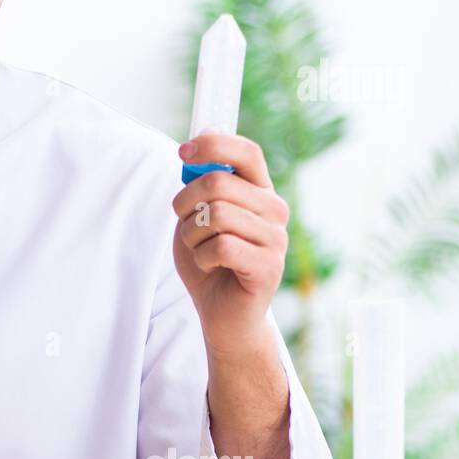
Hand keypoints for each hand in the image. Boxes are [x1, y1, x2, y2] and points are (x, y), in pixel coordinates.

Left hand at [171, 133, 289, 357]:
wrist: (222, 314)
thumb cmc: (208, 261)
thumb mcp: (196, 218)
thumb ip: (199, 188)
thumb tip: (193, 156)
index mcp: (259, 191)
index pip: (246, 152)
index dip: (213, 145)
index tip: (183, 151)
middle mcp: (274, 210)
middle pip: (219, 183)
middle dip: (185, 202)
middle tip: (184, 224)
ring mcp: (276, 238)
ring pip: (216, 215)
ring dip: (191, 235)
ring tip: (199, 249)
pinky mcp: (269, 267)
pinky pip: (220, 247)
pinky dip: (201, 258)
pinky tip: (210, 266)